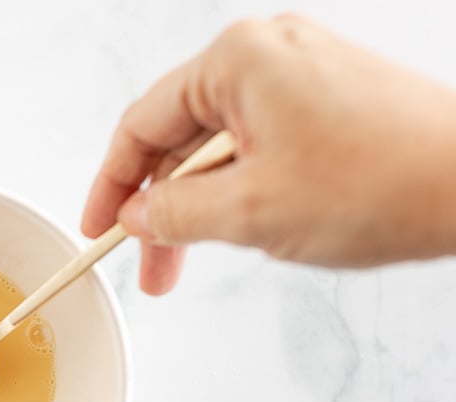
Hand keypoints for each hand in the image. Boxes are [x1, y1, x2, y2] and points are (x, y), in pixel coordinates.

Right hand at [81, 14, 455, 294]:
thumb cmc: (384, 182)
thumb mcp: (248, 212)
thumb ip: (173, 215)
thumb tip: (138, 217)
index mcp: (238, 60)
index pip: (141, 125)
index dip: (112, 186)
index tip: (100, 230)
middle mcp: (268, 53)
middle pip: (180, 136)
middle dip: (162, 208)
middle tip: (153, 266)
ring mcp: (303, 73)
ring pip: (220, 146)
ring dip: (203, 205)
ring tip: (203, 258)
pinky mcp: (329, 99)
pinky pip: (259, 144)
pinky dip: (241, 188)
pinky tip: (250, 227)